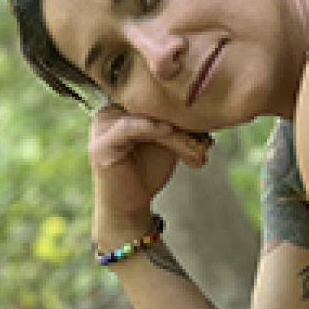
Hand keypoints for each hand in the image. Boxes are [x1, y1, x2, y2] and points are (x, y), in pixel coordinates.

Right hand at [89, 106, 213, 241]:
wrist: (130, 207)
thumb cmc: (146, 174)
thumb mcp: (167, 144)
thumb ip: (177, 125)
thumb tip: (205, 110)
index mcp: (122, 108)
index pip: (154, 101)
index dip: (181, 111)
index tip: (207, 127)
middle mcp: (109, 113)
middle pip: (150, 109)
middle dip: (181, 125)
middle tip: (206, 142)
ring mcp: (102, 127)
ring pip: (144, 118)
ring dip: (174, 133)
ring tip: (196, 148)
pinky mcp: (101, 144)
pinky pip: (128, 128)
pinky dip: (151, 129)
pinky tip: (168, 131)